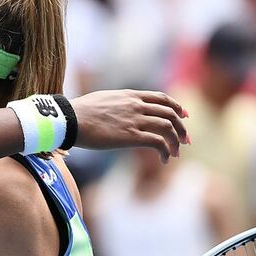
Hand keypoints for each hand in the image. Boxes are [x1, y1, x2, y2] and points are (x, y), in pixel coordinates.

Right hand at [70, 90, 189, 162]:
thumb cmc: (79, 112)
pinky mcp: (131, 136)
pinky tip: (164, 159)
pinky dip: (166, 151)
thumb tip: (116, 111)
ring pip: (167, 127)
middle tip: (185, 140)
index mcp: (130, 95)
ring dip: (175, 142)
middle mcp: (136, 105)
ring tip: (175, 153)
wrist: (70, 119)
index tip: (183, 116)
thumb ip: (116, 104)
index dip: (176, 107)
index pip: (161, 98)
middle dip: (181, 127)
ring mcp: (135, 120)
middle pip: (169, 113)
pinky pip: (158, 143)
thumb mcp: (102, 100)